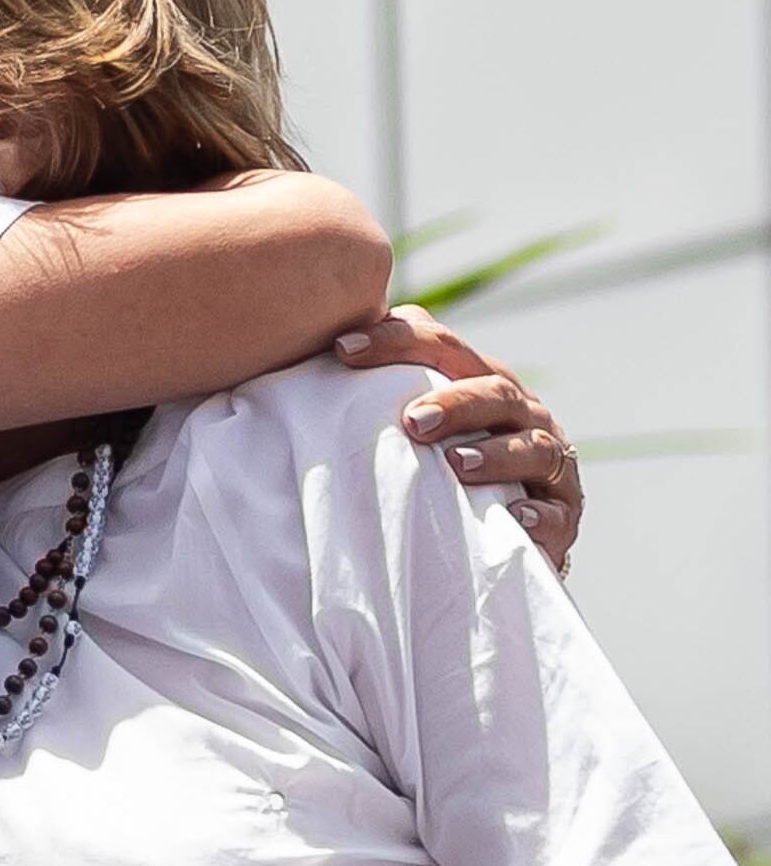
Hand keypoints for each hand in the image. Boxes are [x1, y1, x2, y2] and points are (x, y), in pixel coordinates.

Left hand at [338, 305, 582, 568]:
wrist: (502, 524)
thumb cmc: (436, 456)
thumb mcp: (408, 417)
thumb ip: (370, 384)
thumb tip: (300, 354)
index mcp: (479, 379)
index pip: (443, 344)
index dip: (395, 341)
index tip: (341, 349)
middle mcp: (521, 413)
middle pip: (495, 391)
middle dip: (455, 403)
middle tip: (411, 421)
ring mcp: (549, 463)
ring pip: (534, 447)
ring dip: (496, 455)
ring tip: (456, 466)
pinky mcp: (565, 516)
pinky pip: (558, 513)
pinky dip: (539, 513)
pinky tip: (516, 516)